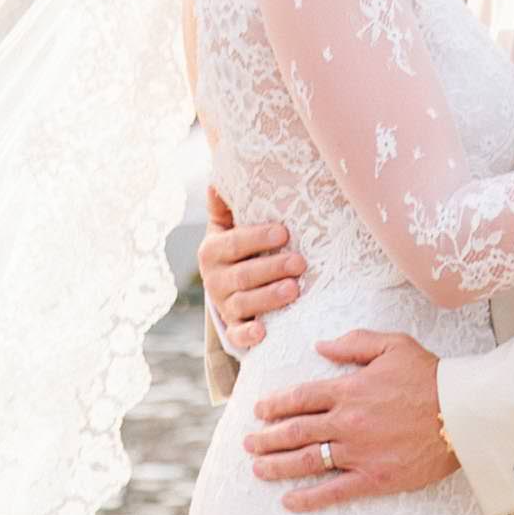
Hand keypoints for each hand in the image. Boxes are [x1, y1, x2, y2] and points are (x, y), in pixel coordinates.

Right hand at [198, 187, 302, 352]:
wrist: (232, 288)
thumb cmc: (241, 249)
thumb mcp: (229, 226)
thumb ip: (225, 205)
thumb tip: (217, 179)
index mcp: (213, 250)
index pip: (234, 243)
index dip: (257, 237)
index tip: (284, 232)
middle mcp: (215, 279)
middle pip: (242, 275)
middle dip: (272, 268)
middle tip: (300, 263)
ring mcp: (224, 306)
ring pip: (243, 304)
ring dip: (268, 298)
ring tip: (294, 290)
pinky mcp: (233, 329)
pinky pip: (238, 335)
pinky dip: (248, 335)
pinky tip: (264, 330)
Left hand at [244, 331, 458, 510]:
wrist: (463, 413)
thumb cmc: (430, 376)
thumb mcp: (391, 345)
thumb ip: (352, 343)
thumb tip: (320, 346)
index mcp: (348, 390)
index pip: (299, 398)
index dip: (274, 405)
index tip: (258, 411)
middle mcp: (346, 422)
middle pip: (295, 431)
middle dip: (266, 438)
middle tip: (247, 444)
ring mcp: (358, 452)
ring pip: (307, 460)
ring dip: (278, 465)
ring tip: (257, 468)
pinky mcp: (375, 478)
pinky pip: (334, 491)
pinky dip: (309, 498)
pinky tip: (290, 501)